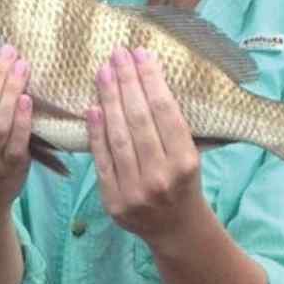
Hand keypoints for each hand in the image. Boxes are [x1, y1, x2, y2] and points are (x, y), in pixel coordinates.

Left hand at [87, 46, 202, 245]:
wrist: (176, 230)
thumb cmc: (184, 182)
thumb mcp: (191, 155)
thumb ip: (173, 126)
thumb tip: (148, 79)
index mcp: (186, 162)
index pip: (165, 112)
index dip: (151, 79)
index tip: (141, 53)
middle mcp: (162, 176)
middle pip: (139, 120)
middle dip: (127, 82)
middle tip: (117, 54)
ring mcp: (135, 191)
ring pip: (118, 137)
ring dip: (109, 100)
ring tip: (103, 72)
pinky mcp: (113, 201)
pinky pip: (102, 160)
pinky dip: (96, 133)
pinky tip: (92, 107)